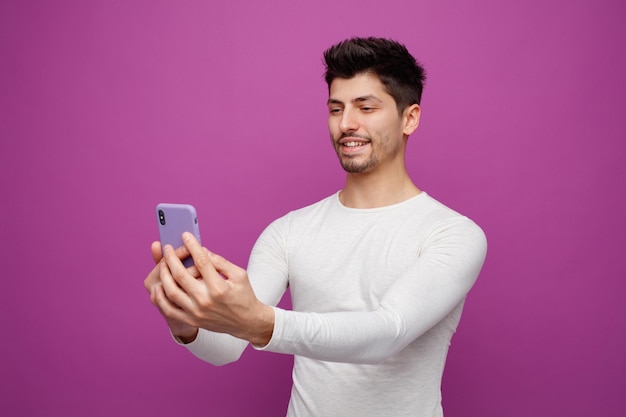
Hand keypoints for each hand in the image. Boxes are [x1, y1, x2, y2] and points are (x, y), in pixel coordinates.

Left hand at [155, 232, 273, 345]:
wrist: (246, 322)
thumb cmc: (244, 296)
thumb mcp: (239, 274)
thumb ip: (220, 262)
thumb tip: (202, 250)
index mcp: (219, 287)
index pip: (201, 261)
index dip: (192, 245)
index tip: (185, 235)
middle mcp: (205, 300)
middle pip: (181, 274)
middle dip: (171, 257)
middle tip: (168, 248)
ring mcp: (196, 312)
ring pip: (171, 291)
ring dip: (164, 274)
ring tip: (163, 263)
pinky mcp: (191, 320)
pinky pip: (169, 309)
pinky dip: (160, 298)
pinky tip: (159, 286)